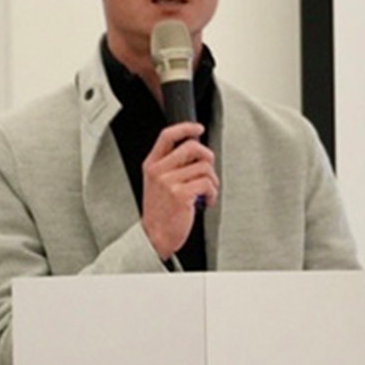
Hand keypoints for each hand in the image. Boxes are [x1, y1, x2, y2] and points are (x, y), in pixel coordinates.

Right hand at [141, 122, 217, 259]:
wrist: (154, 237)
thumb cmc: (159, 212)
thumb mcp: (157, 184)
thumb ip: (171, 166)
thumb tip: (196, 152)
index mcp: (152, 165)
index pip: (167, 136)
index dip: (186, 127)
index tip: (198, 128)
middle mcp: (159, 171)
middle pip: (193, 147)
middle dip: (208, 156)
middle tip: (208, 170)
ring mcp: (169, 182)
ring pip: (204, 168)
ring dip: (212, 182)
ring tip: (206, 193)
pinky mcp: (182, 194)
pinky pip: (208, 184)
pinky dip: (213, 194)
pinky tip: (206, 201)